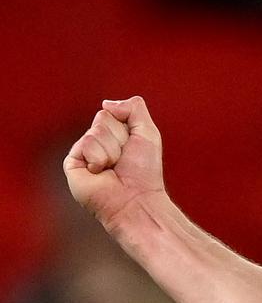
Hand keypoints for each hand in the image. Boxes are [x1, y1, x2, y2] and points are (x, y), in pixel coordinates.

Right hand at [63, 96, 166, 229]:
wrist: (136, 199)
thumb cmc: (144, 171)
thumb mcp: (148, 132)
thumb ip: (133, 108)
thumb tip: (106, 103)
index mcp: (113, 135)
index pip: (112, 112)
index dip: (128, 128)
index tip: (134, 148)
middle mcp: (96, 142)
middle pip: (103, 118)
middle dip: (120, 138)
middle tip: (124, 159)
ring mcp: (83, 152)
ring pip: (95, 131)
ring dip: (112, 150)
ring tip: (113, 168)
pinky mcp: (72, 164)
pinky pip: (85, 144)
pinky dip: (99, 158)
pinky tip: (101, 172)